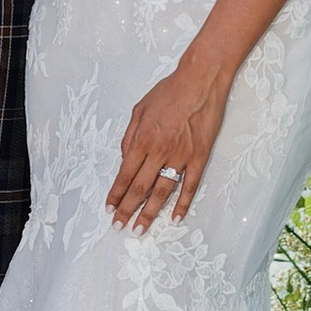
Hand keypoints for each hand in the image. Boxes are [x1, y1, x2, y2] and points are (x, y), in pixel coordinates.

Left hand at [109, 53, 233, 230]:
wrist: (200, 81)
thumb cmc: (169, 92)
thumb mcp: (139, 109)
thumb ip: (129, 137)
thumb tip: (125, 160)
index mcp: (142, 139)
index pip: (124, 174)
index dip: (116, 194)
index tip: (110, 209)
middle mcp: (159, 151)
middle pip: (140, 188)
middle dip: (128, 210)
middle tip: (120, 227)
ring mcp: (181, 156)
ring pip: (163, 192)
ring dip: (150, 213)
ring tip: (140, 229)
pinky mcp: (200, 157)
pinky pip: (190, 185)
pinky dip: (182, 203)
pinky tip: (175, 217)